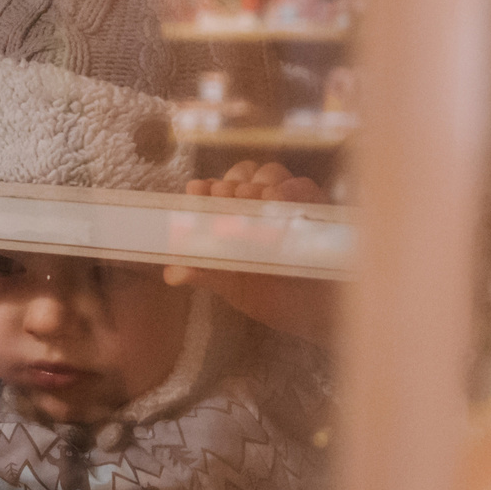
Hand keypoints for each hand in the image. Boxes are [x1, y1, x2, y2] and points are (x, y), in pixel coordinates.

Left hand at [167, 164, 335, 346]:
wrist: (316, 316)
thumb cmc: (272, 296)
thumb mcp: (235, 287)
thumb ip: (207, 274)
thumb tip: (172, 273)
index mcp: (234, 217)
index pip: (216, 190)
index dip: (205, 188)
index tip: (197, 190)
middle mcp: (260, 204)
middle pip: (243, 174)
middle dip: (231, 183)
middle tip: (226, 197)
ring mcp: (289, 203)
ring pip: (271, 173)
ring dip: (257, 183)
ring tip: (251, 201)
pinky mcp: (318, 207)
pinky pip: (303, 186)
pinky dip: (289, 189)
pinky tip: (277, 201)